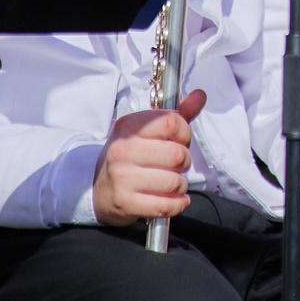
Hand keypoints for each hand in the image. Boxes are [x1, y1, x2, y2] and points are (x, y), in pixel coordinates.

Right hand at [93, 89, 204, 225]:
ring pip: (174, 181)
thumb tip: (200, 95)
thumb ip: (176, 115)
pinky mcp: (125, 202)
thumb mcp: (147, 132)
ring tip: (172, 183)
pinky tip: (175, 199)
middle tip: (176, 165)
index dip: (185, 132)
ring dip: (181, 184)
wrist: (99, 189)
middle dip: (185, 161)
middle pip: (177, 154)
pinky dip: (178, 204)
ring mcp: (122, 177)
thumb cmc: (131, 157)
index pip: (171, 122)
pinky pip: (166, 205)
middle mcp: (123, 150)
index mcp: (128, 127)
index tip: (180, 140)